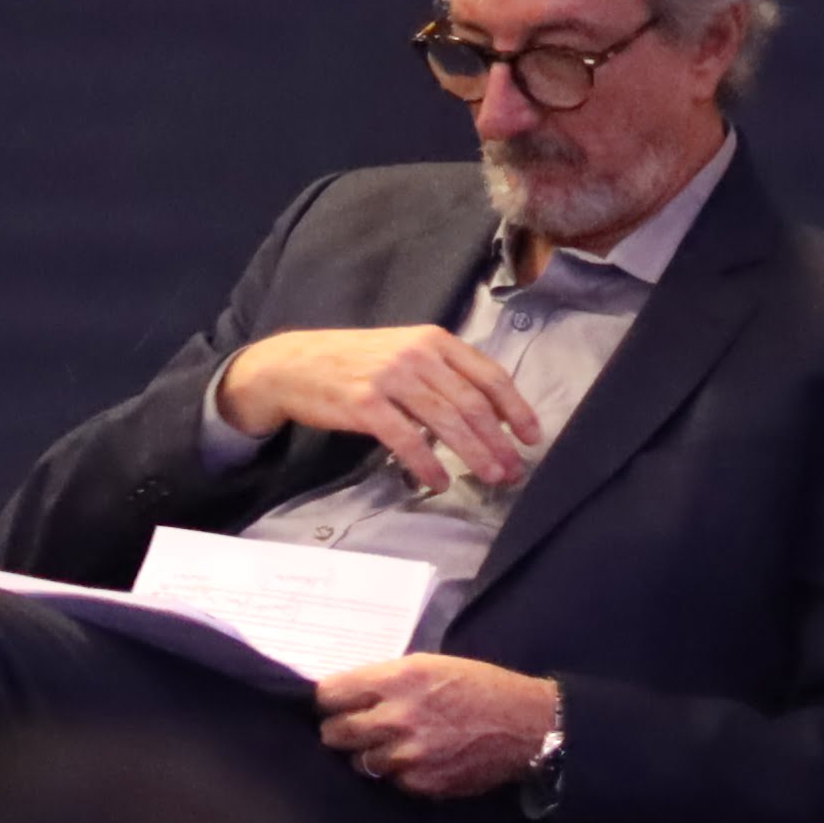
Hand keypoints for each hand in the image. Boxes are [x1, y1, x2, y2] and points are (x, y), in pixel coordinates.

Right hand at [219, 322, 547, 496]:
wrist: (292, 365)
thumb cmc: (351, 363)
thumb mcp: (402, 352)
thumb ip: (440, 372)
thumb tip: (483, 410)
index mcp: (433, 340)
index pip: (488, 375)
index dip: (516, 409)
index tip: (531, 437)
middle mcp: (416, 355)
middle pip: (473, 403)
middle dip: (499, 441)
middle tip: (513, 470)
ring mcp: (390, 379)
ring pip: (447, 422)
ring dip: (474, 455)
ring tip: (489, 477)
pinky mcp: (365, 405)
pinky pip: (407, 440)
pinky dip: (428, 465)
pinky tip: (439, 481)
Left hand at [317, 653, 563, 800]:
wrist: (529, 726)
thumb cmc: (481, 688)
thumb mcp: (431, 666)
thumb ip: (385, 680)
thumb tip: (343, 692)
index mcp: (398, 680)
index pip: (329, 695)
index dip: (328, 700)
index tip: (332, 704)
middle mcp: (397, 718)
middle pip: (334, 732)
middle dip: (340, 729)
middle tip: (356, 727)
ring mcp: (407, 755)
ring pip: (358, 761)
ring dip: (368, 753)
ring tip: (393, 743)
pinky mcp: (420, 783)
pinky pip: (389, 780)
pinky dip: (396, 772)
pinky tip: (419, 758)